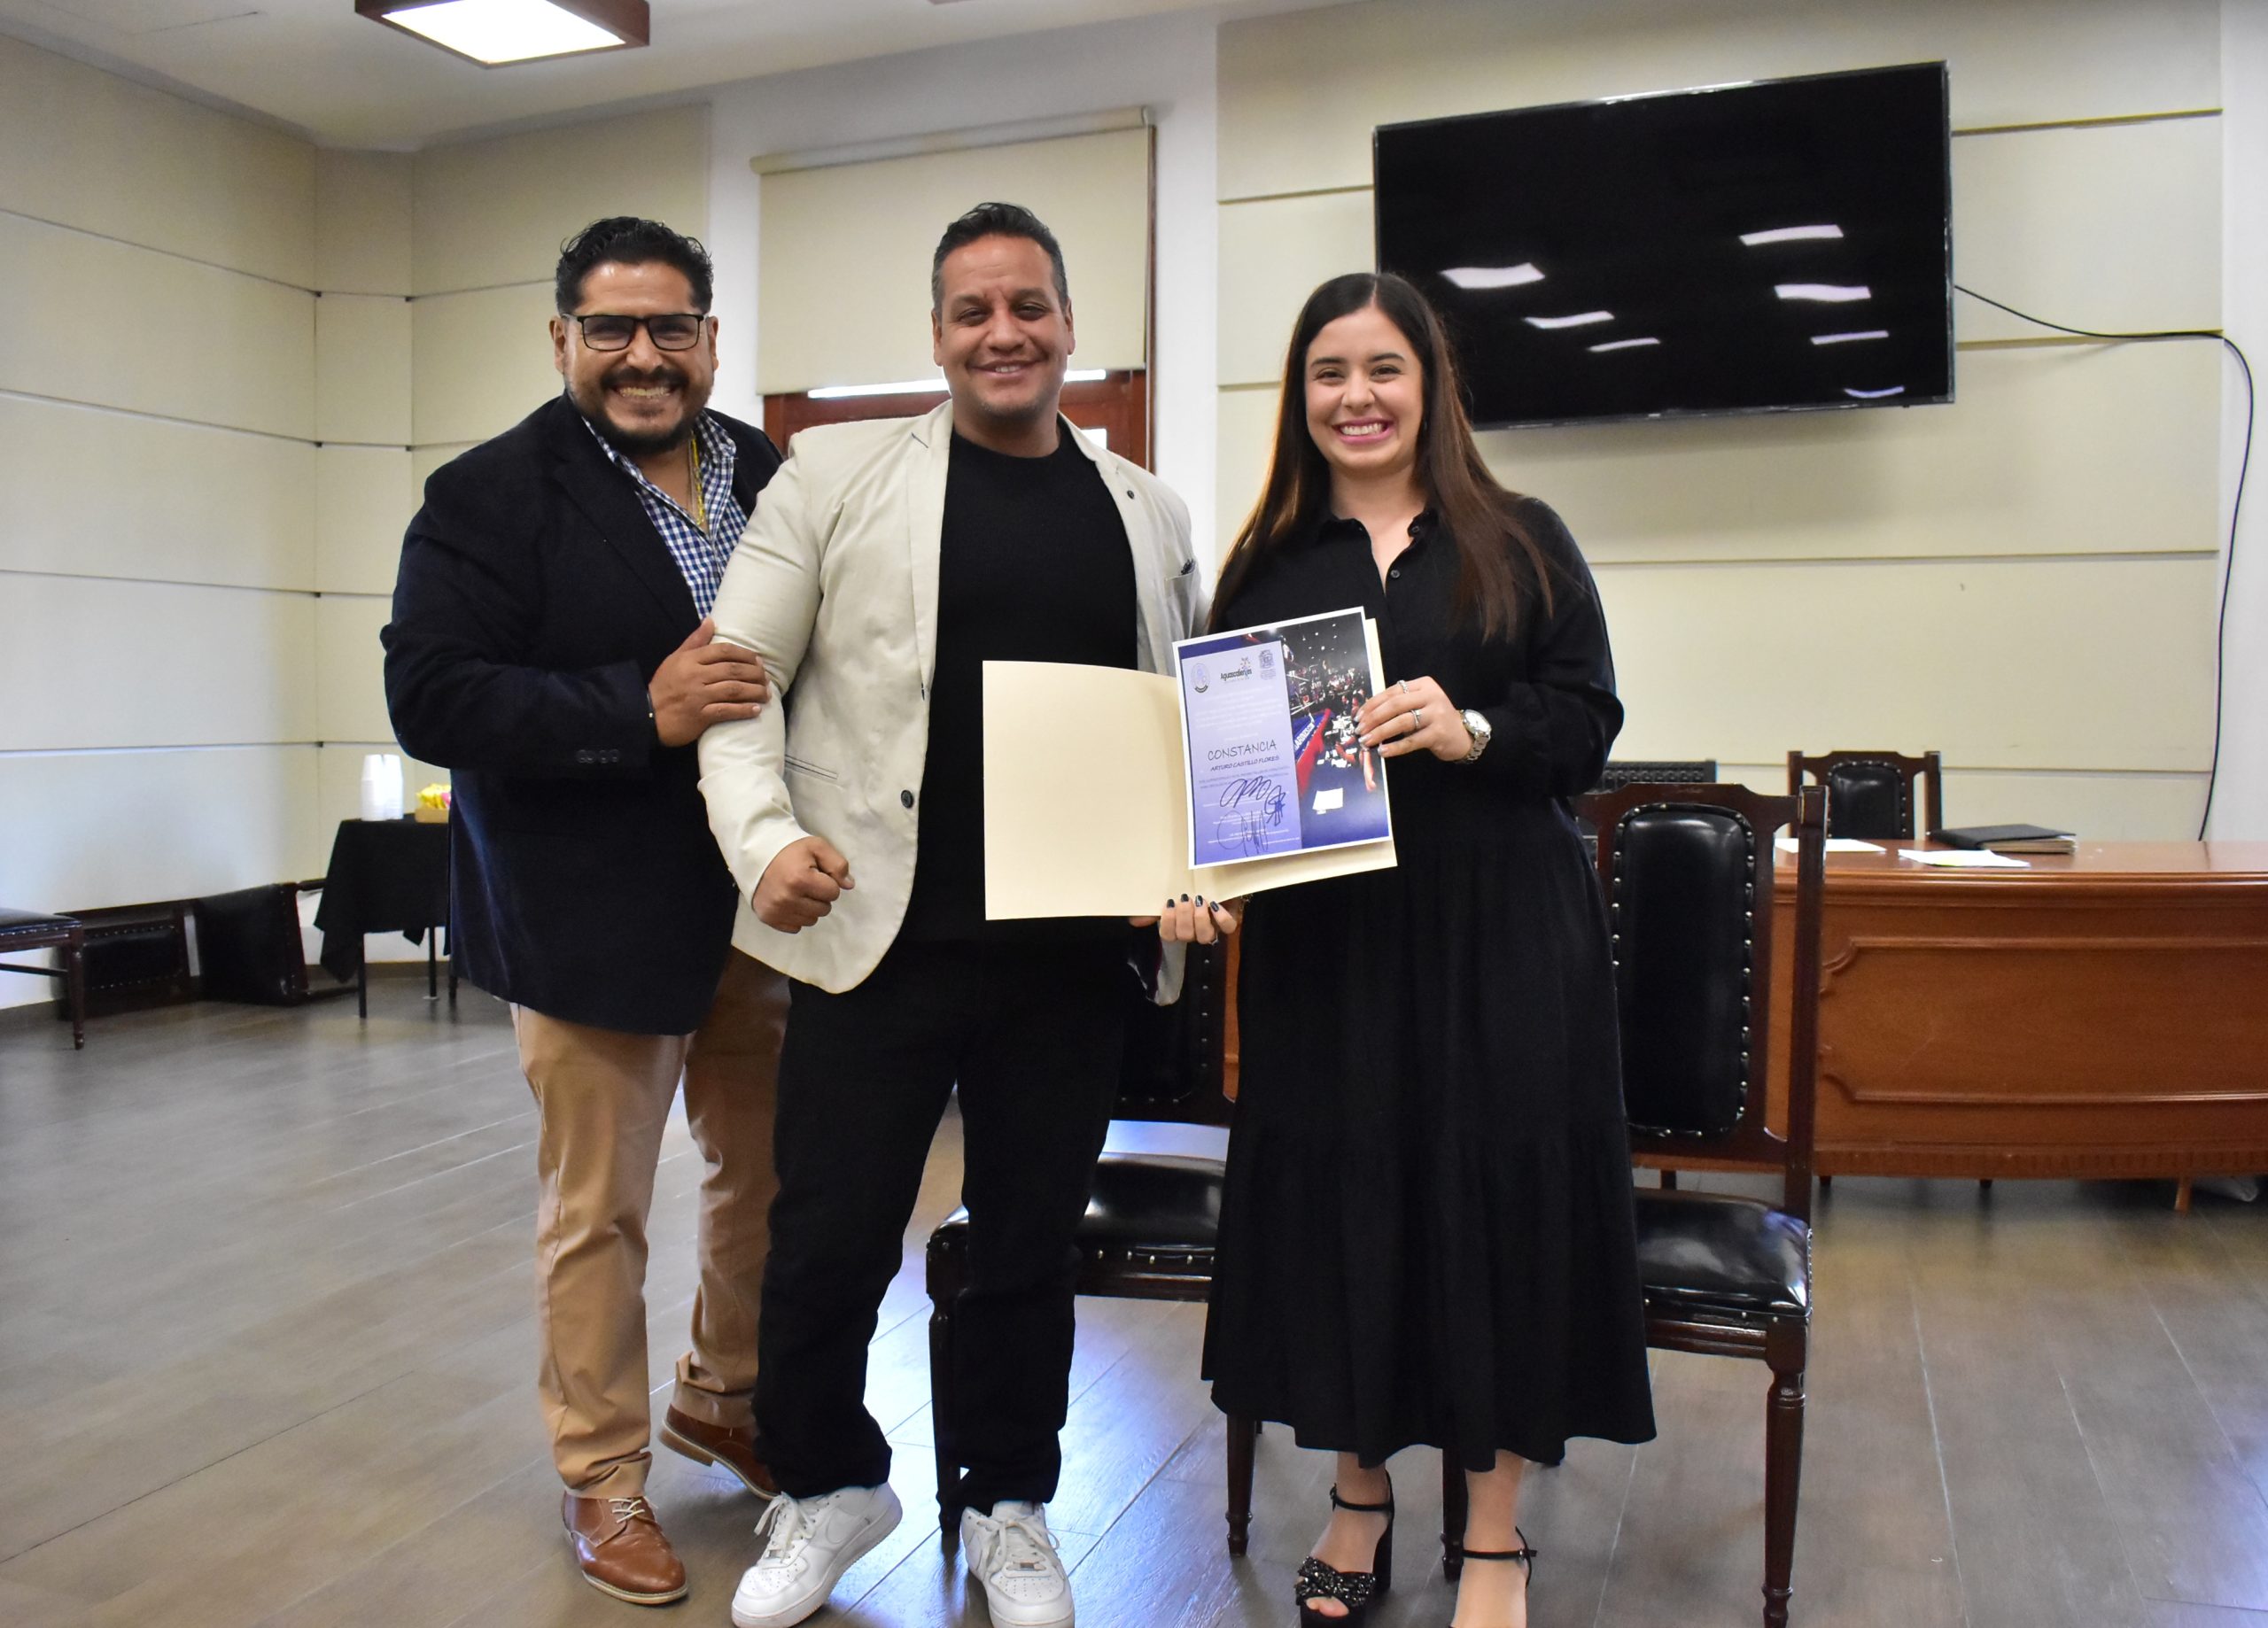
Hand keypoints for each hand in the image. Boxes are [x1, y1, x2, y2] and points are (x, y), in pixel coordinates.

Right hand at [650, 618, 770, 746]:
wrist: (646, 715)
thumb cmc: (663, 686)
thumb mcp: (675, 659)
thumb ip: (695, 641)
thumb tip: (711, 620)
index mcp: (690, 660)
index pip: (723, 651)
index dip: (745, 654)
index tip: (758, 661)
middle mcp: (696, 675)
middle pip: (733, 670)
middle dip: (755, 673)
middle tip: (766, 678)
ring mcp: (698, 696)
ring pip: (733, 690)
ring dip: (754, 691)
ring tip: (766, 694)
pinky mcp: (700, 716)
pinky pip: (727, 711)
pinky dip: (744, 710)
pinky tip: (756, 710)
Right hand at [754, 836, 852, 931]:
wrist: (757, 855)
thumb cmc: (790, 851)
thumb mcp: (817, 847)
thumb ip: (837, 864)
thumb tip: (849, 885)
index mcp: (800, 879)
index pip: (833, 893)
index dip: (829, 883)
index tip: (817, 875)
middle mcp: (787, 898)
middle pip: (824, 909)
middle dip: (820, 897)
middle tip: (807, 883)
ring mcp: (777, 911)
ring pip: (811, 920)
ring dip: (809, 908)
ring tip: (798, 892)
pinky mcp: (769, 919)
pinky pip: (796, 927)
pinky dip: (796, 916)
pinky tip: (789, 901)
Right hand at [1132, 894, 1240, 944]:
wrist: (1215, 878)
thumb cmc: (1189, 887)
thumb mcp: (1169, 894)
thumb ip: (1152, 908)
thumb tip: (1135, 921)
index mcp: (1178, 927)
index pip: (1168, 936)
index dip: (1168, 923)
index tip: (1169, 904)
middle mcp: (1194, 931)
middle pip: (1185, 936)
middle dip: (1184, 917)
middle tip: (1185, 898)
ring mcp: (1212, 928)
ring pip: (1204, 936)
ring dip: (1200, 918)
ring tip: (1199, 900)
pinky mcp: (1228, 920)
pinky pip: (1227, 927)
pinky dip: (1221, 918)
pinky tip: (1214, 905)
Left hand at [1357, 675, 1472, 762]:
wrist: (1462, 736)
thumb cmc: (1434, 719)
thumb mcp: (1419, 704)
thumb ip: (1398, 704)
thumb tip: (1365, 715)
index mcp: (1423, 684)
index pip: (1392, 692)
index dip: (1372, 704)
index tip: (1358, 716)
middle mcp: (1431, 696)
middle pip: (1395, 705)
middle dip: (1373, 718)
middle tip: (1359, 730)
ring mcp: (1436, 714)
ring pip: (1401, 722)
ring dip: (1380, 732)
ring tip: (1367, 741)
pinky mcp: (1439, 733)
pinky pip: (1411, 740)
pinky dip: (1395, 747)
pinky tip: (1383, 751)